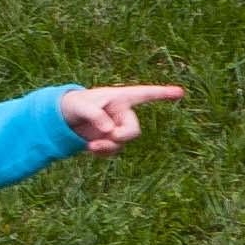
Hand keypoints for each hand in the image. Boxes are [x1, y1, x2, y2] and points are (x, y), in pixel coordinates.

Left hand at [62, 81, 187, 151]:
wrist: (64, 118)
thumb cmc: (75, 105)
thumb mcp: (81, 106)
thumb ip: (95, 115)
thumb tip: (109, 131)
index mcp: (120, 98)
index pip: (145, 94)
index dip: (163, 94)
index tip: (180, 91)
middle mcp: (123, 113)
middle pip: (133, 130)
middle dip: (122, 136)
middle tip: (108, 136)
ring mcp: (118, 128)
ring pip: (122, 143)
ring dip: (108, 146)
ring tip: (90, 146)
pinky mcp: (111, 140)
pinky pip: (114, 150)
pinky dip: (103, 153)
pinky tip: (90, 149)